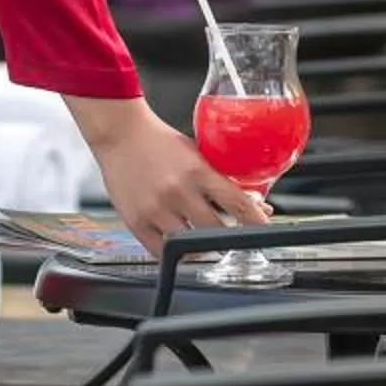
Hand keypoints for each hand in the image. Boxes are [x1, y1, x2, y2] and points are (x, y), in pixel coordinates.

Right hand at [68, 99, 266, 257]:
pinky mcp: (136, 222)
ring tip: (205, 241)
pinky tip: (181, 245)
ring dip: (202, 247)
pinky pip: (161, 252)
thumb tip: (253, 204)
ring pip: (190, 246)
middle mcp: (178, 192)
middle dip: (229, 237)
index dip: (256, 222)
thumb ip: (221, 179)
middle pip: (216, 231)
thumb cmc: (159, 142)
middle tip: (232, 238)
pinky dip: (175, 252)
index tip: (265, 230)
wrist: (120, 133)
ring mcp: (156, 209)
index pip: (238, 204)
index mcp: (198, 171)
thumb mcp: (197, 154)